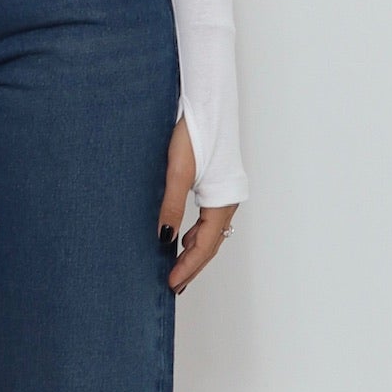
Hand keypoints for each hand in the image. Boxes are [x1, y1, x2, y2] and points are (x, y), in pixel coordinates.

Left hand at [157, 116, 236, 293]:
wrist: (207, 106)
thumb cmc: (195, 134)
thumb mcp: (177, 172)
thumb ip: (171, 206)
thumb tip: (163, 239)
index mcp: (222, 202)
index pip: (204, 247)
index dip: (188, 267)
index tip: (171, 284)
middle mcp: (227, 202)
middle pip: (210, 245)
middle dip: (191, 266)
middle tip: (173, 285)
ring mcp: (224, 194)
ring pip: (209, 233)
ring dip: (193, 252)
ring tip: (175, 267)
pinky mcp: (216, 186)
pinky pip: (208, 220)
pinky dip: (194, 234)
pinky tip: (181, 238)